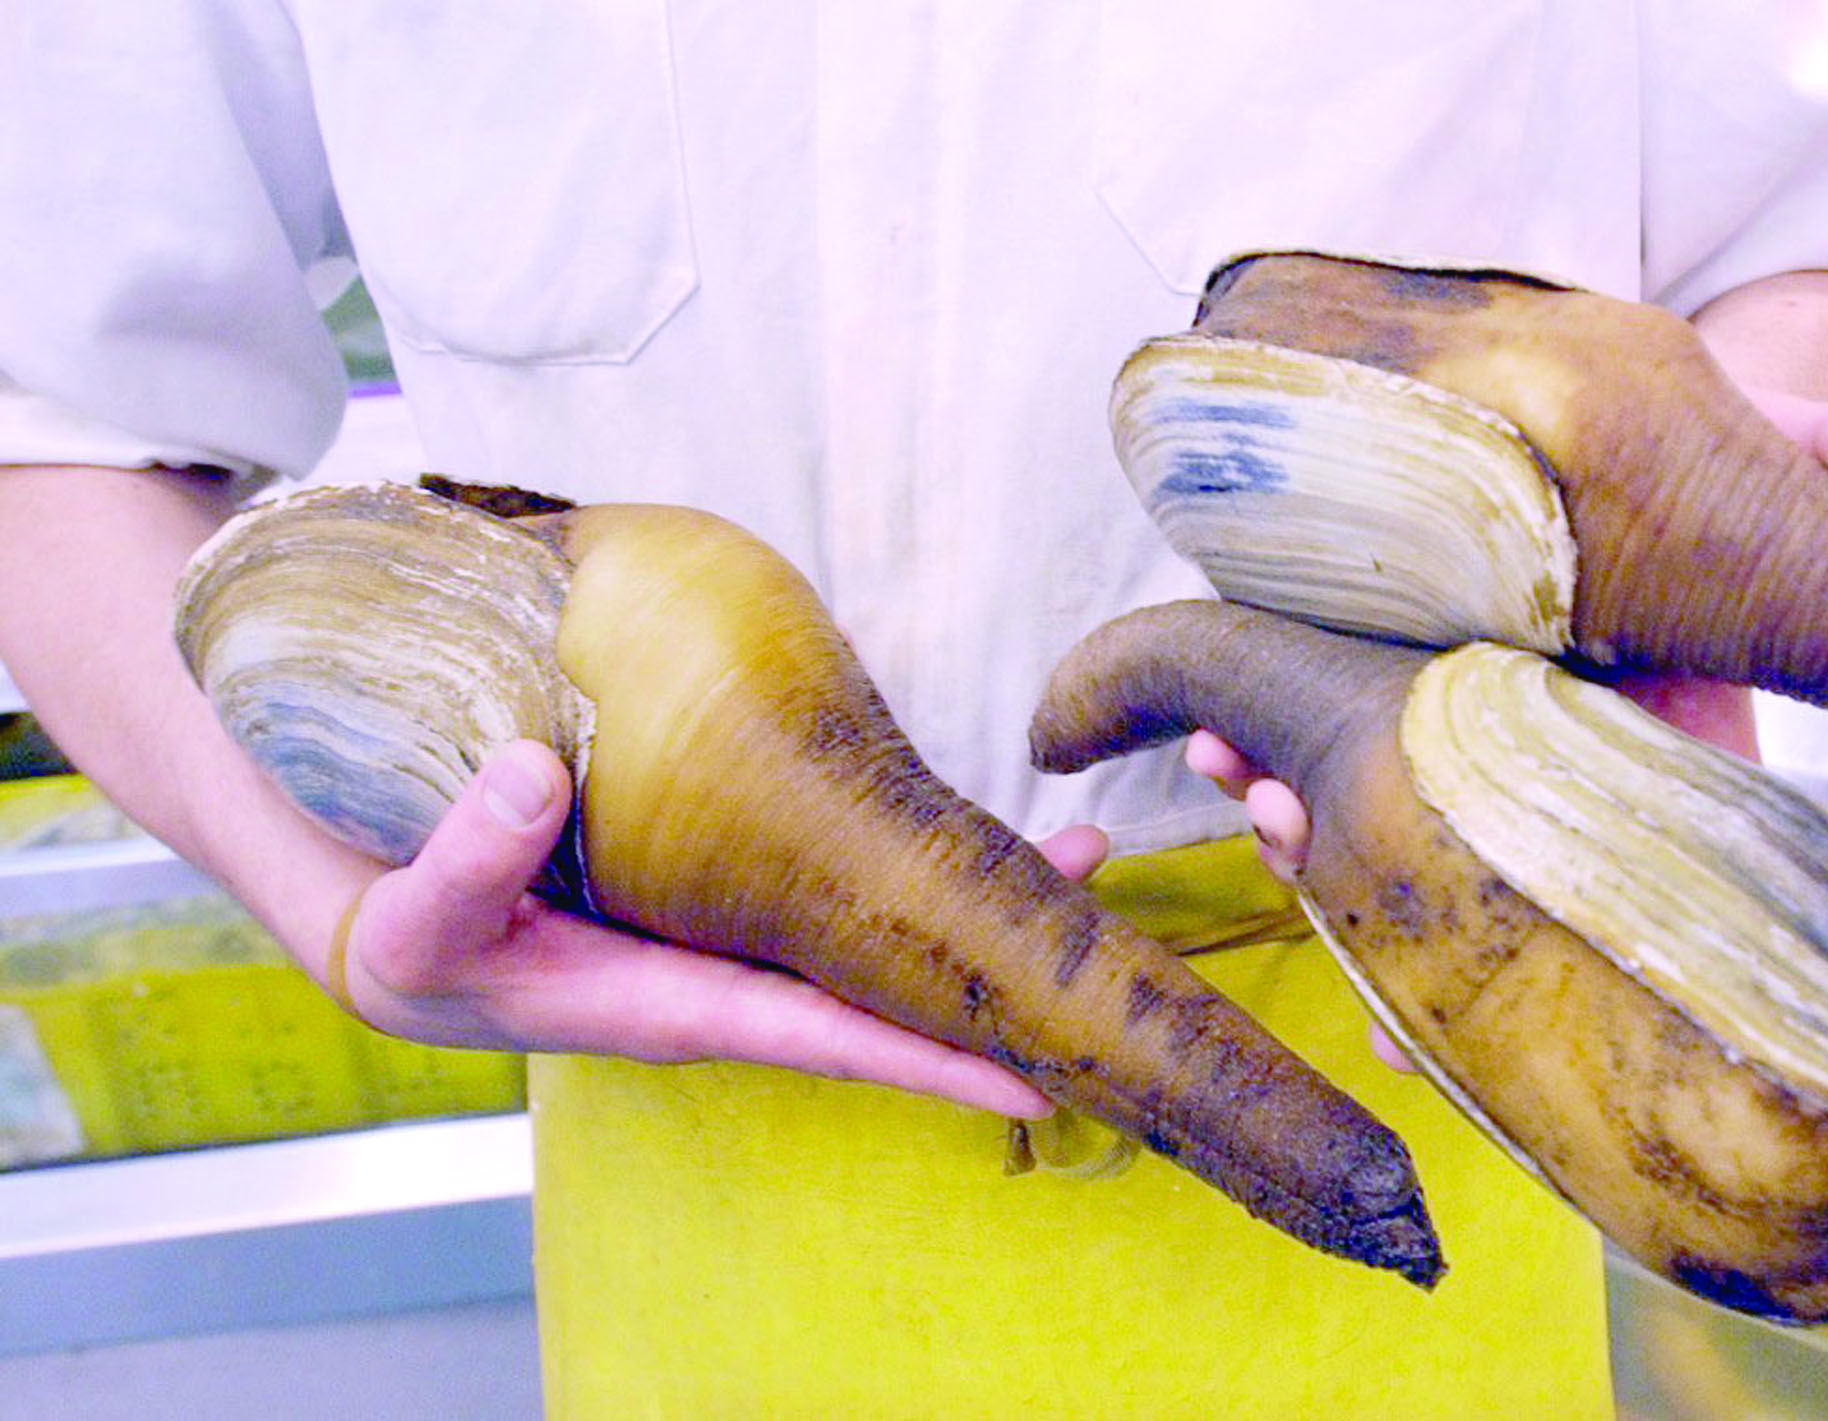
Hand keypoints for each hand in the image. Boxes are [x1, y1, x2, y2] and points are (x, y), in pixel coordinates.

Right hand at [328, 739, 1082, 1117]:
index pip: (818, 1036)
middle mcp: (715, 968)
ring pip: (863, 914)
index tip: (1029, 1069)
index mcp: (661, 1002)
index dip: (924, 1055)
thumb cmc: (393, 930)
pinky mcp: (711, 864)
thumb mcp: (410, 918)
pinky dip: (887, 833)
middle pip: (871, 975)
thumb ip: (467, 864)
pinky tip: (943, 801)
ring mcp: (721, 918)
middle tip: (1088, 894)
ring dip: (956, 885)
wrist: (369, 896)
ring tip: (1069, 841)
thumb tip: (534, 778)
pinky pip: (820, 859)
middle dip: (981, 959)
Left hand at [1186, 389, 1827, 1070]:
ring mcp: (1456, 707)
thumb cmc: (1689, 456)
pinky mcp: (1376, 658)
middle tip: (1333, 876)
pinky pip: (1318, 721)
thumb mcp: (1753, 446)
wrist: (1603, 404)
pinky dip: (1262, 735)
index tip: (1487, 977)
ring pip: (1384, 799)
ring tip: (1258, 806)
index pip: (1616, 838)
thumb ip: (1827, 448)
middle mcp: (1546, 739)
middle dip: (1403, 880)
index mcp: (1649, 719)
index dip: (1558, 915)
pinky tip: (1210, 735)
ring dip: (1311, 823)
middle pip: (1474, 845)